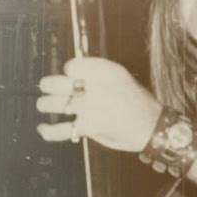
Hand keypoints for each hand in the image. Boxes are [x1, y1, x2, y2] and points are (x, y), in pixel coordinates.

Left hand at [37, 57, 161, 151]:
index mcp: (105, 71)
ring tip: (43, 105)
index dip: (68, 71)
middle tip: (45, 87)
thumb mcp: (120, 78)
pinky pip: (60, 129)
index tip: (70, 77)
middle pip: (59, 83)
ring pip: (56, 104)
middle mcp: (96, 86)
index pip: (72, 66)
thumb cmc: (136, 102)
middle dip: (48, 85)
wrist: (153, 126)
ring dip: (45, 105)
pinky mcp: (88, 127)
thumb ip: (97, 74)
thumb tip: (72, 74)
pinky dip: (48, 130)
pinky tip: (43, 127)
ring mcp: (91, 107)